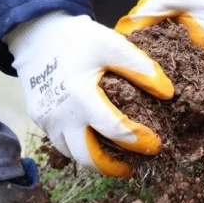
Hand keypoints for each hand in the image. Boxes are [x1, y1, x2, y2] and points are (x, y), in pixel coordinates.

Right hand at [5, 11, 173, 176]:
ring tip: (117, 157)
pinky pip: (61, 142)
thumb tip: (167, 93)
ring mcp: (46, 120)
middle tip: (132, 167)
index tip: (155, 144)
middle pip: (87, 157)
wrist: (36, 34)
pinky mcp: (39, 119)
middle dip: (111, 168)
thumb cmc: (77, 39)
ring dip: (95, 160)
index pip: (113, 129)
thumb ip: (139, 67)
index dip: (137, 140)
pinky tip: (96, 141)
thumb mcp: (111, 44)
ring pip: (72, 153)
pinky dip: (80, 146)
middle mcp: (60, 115)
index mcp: (80, 96)